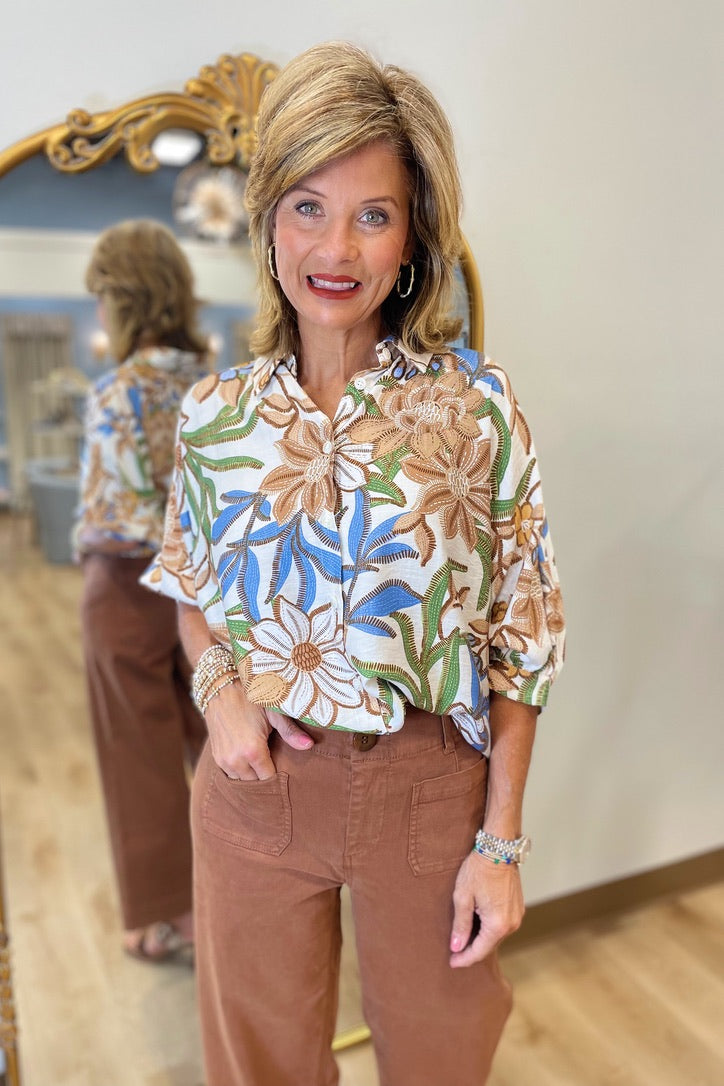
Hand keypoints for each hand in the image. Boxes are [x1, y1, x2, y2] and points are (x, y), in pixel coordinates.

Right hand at [204, 679, 313, 780]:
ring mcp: (223, 760)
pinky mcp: (216, 757)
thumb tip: (310, 746)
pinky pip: (231, 775)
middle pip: (256, 782)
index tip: (285, 767)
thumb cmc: (249, 698)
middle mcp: (236, 759)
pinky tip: (248, 759)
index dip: (278, 775)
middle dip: (265, 775)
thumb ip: (290, 732)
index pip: (269, 779)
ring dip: (252, 774)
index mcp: (253, 750)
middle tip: (275, 763)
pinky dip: (240, 771)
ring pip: (242, 780)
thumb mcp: (272, 712)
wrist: (220, 688)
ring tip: (262, 761)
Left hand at [449, 851, 524, 967]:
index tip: (451, 963)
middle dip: (471, 950)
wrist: (498, 848)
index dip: (464, 959)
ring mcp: (517, 915)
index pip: (479, 952)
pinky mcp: (518, 907)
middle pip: (489, 945)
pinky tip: (477, 922)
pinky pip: (502, 925)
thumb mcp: (463, 897)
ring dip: (481, 938)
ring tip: (463, 937)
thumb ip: (460, 925)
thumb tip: (456, 947)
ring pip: (496, 935)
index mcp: (498, 925)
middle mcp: (512, 924)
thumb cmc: (478, 870)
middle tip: (454, 952)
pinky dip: (489, 928)